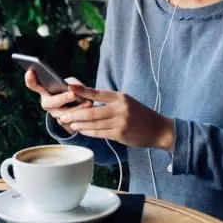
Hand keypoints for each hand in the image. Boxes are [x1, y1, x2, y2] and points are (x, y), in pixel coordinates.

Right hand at [24, 70, 92, 134]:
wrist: (79, 106)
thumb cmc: (73, 89)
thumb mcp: (73, 83)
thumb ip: (73, 84)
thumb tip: (75, 89)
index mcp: (44, 91)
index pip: (33, 85)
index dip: (30, 79)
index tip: (30, 71)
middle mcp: (47, 104)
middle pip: (50, 103)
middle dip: (62, 98)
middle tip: (73, 95)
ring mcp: (55, 115)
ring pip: (63, 115)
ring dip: (76, 109)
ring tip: (89, 103)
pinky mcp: (65, 124)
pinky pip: (72, 123)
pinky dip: (82, 117)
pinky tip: (91, 110)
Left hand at [60, 84, 174, 150]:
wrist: (159, 129)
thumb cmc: (141, 115)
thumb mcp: (127, 102)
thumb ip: (110, 102)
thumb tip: (88, 101)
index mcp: (120, 97)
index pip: (97, 92)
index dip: (81, 90)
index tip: (69, 88)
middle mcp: (120, 108)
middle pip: (91, 112)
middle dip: (75, 114)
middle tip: (63, 115)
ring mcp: (120, 122)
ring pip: (93, 124)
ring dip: (79, 124)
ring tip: (69, 123)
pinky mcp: (120, 135)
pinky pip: (100, 133)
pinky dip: (89, 132)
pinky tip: (81, 130)